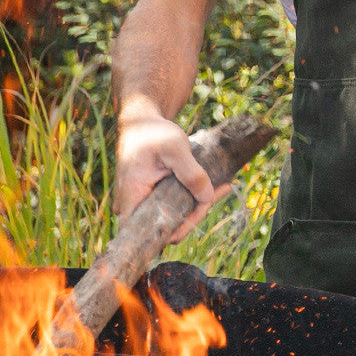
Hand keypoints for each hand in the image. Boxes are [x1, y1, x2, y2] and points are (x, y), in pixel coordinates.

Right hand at [114, 114, 226, 242]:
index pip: (146, 233)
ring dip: (197, 205)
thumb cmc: (153, 132)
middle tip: (219, 191)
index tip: (195, 217)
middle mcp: (135, 205)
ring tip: (223, 186)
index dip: (172, 233)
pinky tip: (216, 186)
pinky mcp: (155, 196)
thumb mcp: (174, 147)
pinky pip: (175, 204)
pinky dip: (193, 196)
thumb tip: (207, 198)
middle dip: (194, 214)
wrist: (142, 122)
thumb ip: (190, 173)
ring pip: (173, 215)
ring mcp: (145, 201)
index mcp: (133, 197)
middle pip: (166, 225)